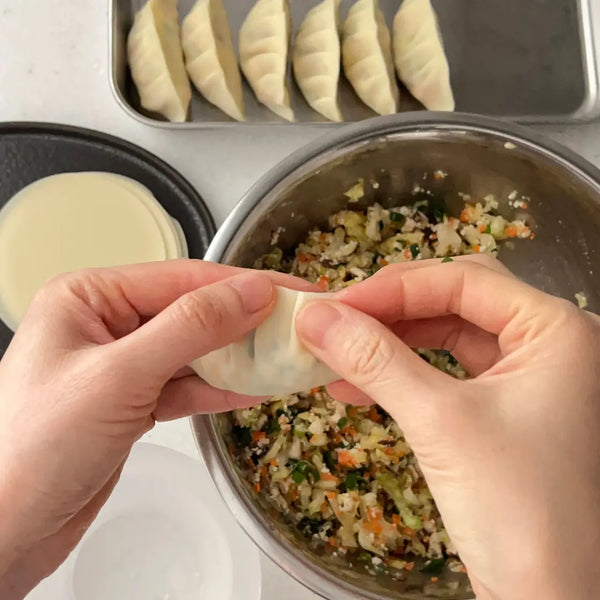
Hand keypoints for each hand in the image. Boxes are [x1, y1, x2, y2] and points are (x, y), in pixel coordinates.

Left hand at [0, 260, 307, 597]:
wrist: (2, 532)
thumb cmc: (34, 447)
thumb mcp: (120, 375)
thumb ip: (191, 327)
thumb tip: (252, 291)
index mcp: (89, 297)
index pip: (182, 279)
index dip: (241, 284)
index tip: (292, 292)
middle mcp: (106, 323)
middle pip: (192, 313)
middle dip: (245, 323)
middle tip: (298, 327)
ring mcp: (122, 364)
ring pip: (194, 351)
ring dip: (239, 358)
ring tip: (288, 358)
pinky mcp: (133, 402)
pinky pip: (187, 386)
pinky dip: (221, 389)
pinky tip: (257, 388)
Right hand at [296, 255, 599, 599]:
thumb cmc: (521, 512)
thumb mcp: (440, 422)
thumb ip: (375, 360)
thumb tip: (315, 318)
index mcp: (555, 330)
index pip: (463, 280)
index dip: (393, 288)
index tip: (335, 305)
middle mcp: (545, 345)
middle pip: (454, 299)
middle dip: (390, 310)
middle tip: (336, 322)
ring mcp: (524, 377)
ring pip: (444, 334)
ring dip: (388, 343)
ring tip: (335, 356)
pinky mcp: (501, 409)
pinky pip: (443, 371)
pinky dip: (399, 374)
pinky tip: (356, 386)